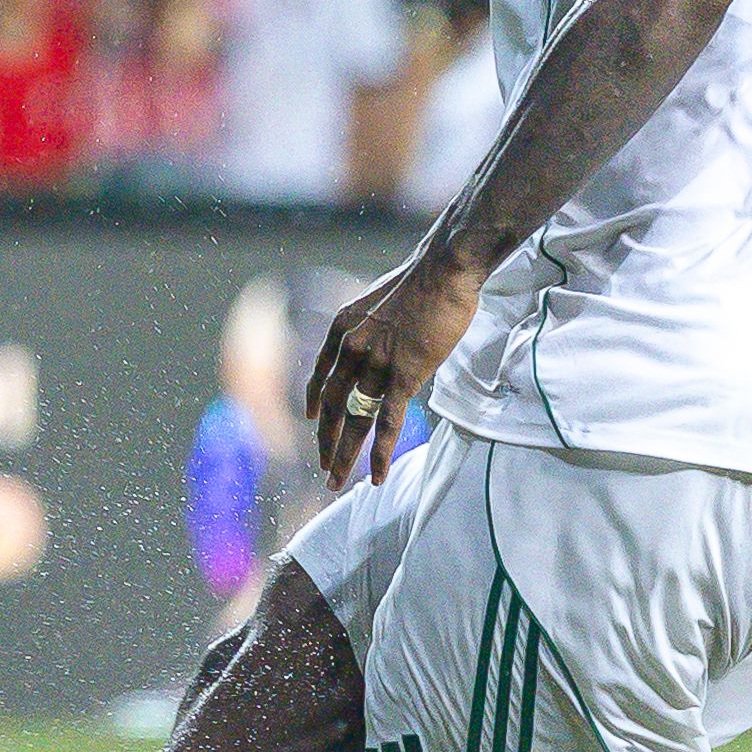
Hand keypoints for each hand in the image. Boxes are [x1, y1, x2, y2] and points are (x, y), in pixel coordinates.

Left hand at [304, 243, 483, 488]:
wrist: (442, 269)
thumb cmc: (421, 281)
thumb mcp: (380, 301)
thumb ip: (374, 328)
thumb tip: (381, 342)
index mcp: (342, 329)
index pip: (320, 375)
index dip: (312, 400)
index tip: (309, 418)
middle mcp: (351, 350)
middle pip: (330, 405)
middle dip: (325, 439)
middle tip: (323, 466)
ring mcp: (376, 364)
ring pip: (354, 420)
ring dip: (345, 454)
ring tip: (336, 481)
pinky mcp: (404, 376)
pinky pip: (387, 423)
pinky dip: (381, 453)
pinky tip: (376, 476)